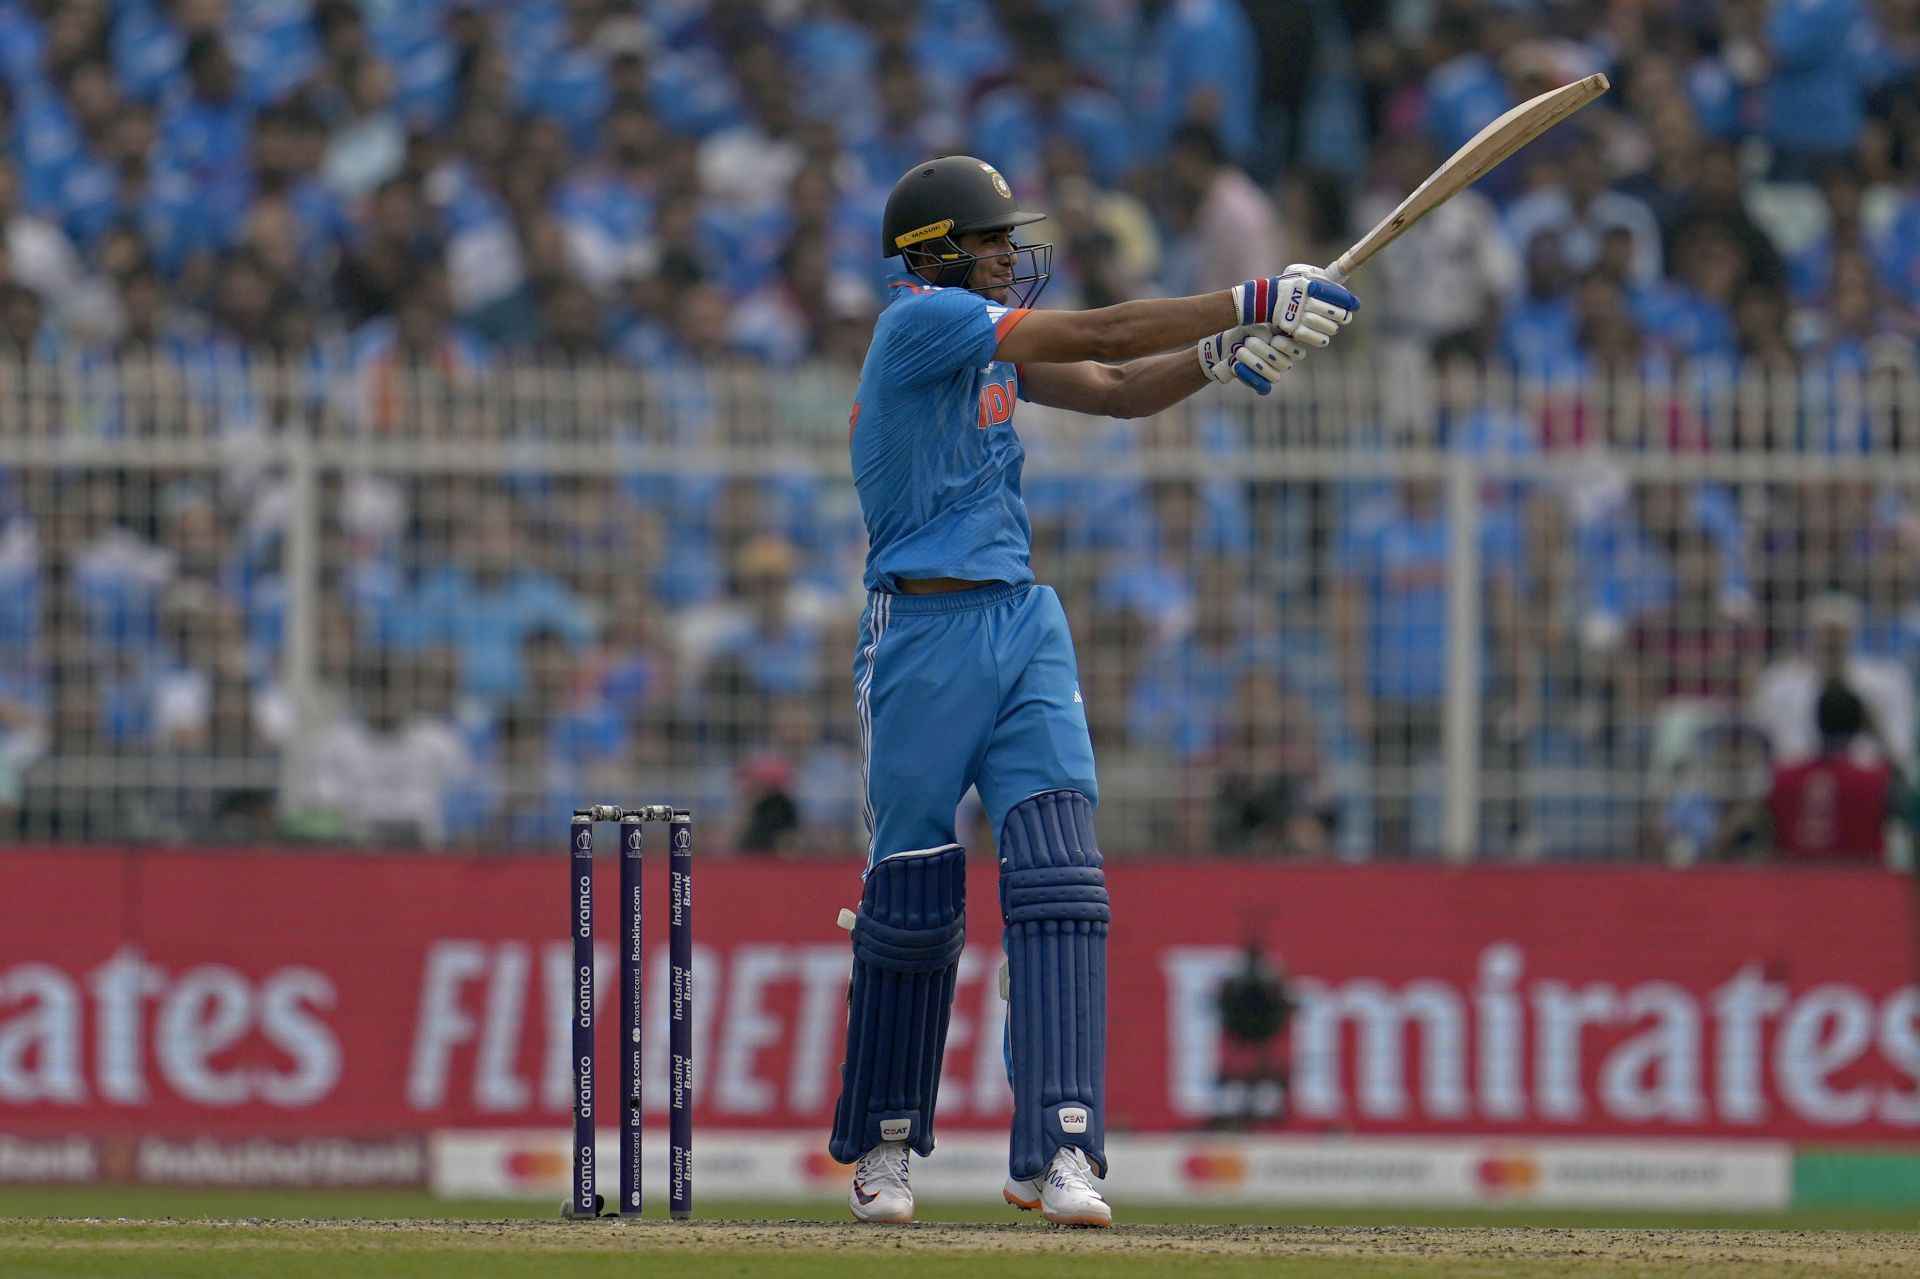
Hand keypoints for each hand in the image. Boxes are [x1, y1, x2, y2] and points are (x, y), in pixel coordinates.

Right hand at [1230, 270, 1359, 347]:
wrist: (1263, 300)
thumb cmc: (1289, 286)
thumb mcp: (1303, 274)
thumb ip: (1321, 277)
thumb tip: (1341, 283)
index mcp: (1310, 285)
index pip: (1335, 293)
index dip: (1348, 300)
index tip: (1354, 304)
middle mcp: (1305, 300)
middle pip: (1333, 311)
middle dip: (1342, 315)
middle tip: (1344, 317)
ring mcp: (1299, 315)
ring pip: (1326, 326)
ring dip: (1331, 327)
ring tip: (1332, 327)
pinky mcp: (1293, 328)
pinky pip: (1312, 337)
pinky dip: (1320, 338)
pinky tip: (1324, 337)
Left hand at [1231, 330, 1307, 391]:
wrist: (1228, 341)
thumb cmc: (1245, 330)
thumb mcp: (1255, 324)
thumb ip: (1266, 331)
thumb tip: (1269, 340)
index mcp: (1288, 345)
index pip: (1299, 353)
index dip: (1286, 346)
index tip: (1272, 339)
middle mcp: (1284, 361)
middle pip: (1284, 364)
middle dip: (1263, 351)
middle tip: (1248, 341)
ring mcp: (1273, 373)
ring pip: (1274, 376)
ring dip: (1253, 363)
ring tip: (1238, 351)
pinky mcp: (1261, 384)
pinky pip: (1263, 388)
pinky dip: (1248, 376)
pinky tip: (1236, 365)